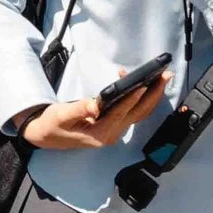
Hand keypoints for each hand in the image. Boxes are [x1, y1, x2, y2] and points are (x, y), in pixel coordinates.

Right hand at [16, 75, 168, 149]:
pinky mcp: (114, 123)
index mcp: (100, 134)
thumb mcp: (61, 116)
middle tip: (164, 76)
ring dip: (152, 95)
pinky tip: (138, 81)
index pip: (120, 114)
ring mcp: (115, 130)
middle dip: (153, 94)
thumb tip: (95, 105)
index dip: (132, 99)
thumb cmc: (54, 124)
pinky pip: (133, 110)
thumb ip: (79, 109)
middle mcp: (112, 133)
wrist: (48, 136)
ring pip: (139, 112)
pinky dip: (140, 96)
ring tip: (162, 76)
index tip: (142, 85)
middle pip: (138, 113)